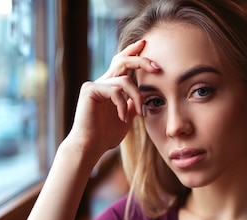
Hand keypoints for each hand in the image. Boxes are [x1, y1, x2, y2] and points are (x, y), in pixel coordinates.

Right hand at [67, 40, 159, 156]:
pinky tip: (123, 118)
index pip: (122, 64)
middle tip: (156, 67)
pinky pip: (115, 90)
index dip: (134, 53)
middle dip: (141, 60)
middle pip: (122, 61)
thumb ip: (132, 105)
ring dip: (137, 96)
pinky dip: (122, 104)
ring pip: (124, 80)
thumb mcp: (125, 118)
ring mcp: (94, 85)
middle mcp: (101, 82)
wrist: (90, 147)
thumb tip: (143, 98)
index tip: (146, 45)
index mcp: (110, 86)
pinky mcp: (90, 90)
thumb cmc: (105, 137)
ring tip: (141, 113)